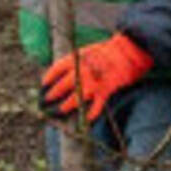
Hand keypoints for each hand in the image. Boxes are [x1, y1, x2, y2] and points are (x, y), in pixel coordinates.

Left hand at [39, 33, 154, 120]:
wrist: (127, 52)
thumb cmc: (107, 50)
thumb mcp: (87, 50)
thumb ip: (76, 61)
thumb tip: (66, 72)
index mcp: (76, 59)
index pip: (55, 70)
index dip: (48, 78)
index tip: (44, 84)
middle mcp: (80, 72)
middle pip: (61, 87)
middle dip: (52, 95)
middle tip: (47, 100)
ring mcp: (92, 83)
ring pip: (74, 100)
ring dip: (66, 106)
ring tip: (61, 110)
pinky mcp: (104, 92)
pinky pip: (95, 107)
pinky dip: (90, 115)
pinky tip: (86, 120)